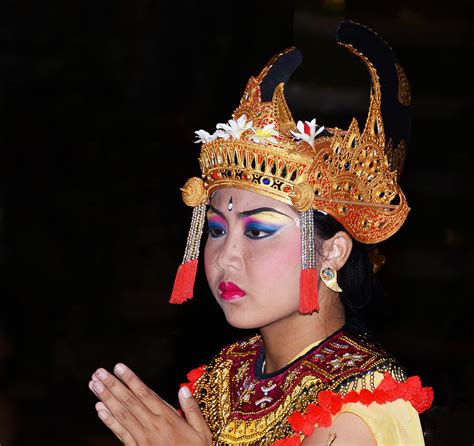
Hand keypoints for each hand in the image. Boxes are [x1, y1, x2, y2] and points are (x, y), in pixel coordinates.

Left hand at [88, 363, 211, 445]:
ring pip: (121, 415)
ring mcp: (142, 439)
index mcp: (168, 418)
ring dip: (106, 399)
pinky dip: (109, 421)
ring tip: (94, 385)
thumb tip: (183, 388)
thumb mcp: (202, 431)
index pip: (145, 394)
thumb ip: (192, 409)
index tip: (119, 367)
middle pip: (129, 402)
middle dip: (113, 385)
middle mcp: (152, 426)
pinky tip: (99, 410)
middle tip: (99, 372)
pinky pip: (120, 434)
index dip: (131, 380)